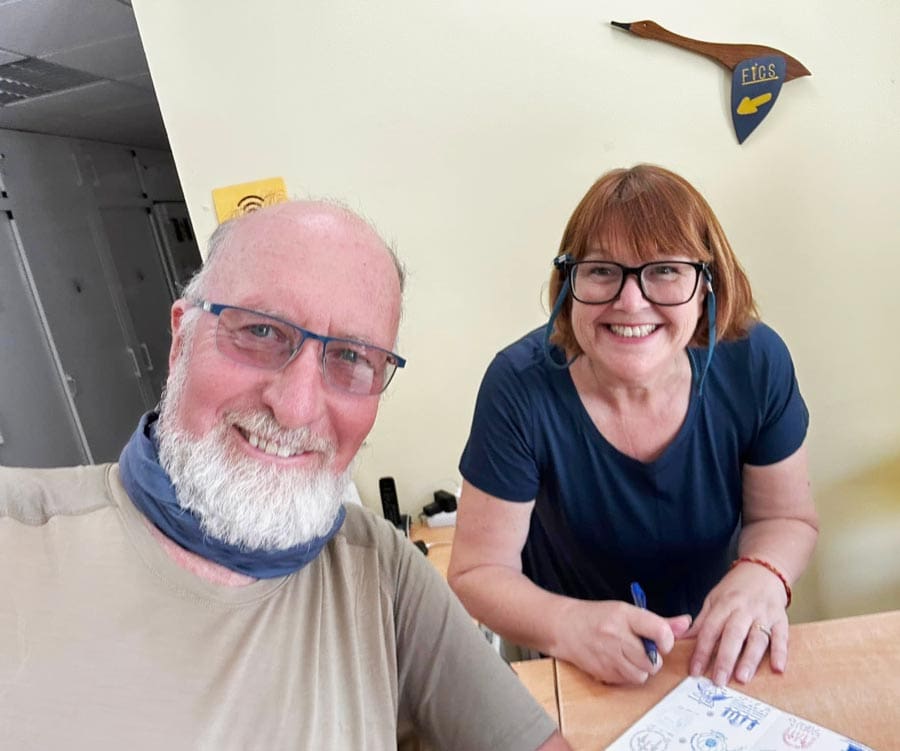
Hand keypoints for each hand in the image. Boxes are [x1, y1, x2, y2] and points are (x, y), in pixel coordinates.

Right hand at [553, 599, 691, 684]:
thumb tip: (687, 623)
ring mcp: (608, 656)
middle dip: (653, 658)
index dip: (667, 640)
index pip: (658, 630)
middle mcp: (616, 635)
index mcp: (625, 615)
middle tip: (643, 649)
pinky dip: (627, 675)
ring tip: (629, 656)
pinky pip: (627, 681)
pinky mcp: (602, 672)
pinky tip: (617, 662)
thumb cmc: (598, 617)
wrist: (563, 626)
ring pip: (642, 675)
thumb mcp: (626, 611)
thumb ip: (658, 622)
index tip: (664, 641)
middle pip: (652, 660)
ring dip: (641, 669)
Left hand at [685, 562, 788, 685]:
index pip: (709, 629)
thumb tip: (680, 639)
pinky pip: (781, 637)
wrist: (763, 570)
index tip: (695, 671)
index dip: (701, 651)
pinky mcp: (781, 619)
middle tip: (718, 680)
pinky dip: (780, 652)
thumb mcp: (714, 599)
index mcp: (723, 604)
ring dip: (749, 659)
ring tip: (742, 678)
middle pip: (732, 635)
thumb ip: (702, 621)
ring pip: (756, 638)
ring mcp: (763, 614)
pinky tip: (777, 668)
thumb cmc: (735, 589)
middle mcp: (743, 609)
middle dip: (724, 658)